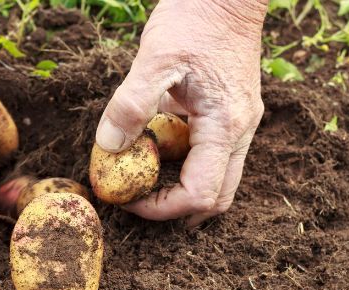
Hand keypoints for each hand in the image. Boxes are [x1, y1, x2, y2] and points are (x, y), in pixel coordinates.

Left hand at [95, 0, 266, 226]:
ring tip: (141, 180)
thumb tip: (108, 149)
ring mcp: (240, 125)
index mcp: (226, 125)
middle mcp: (240, 132)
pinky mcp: (231, 116)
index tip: (127, 198)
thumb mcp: (154, 59)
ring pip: (217, 180)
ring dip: (179, 189)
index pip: (200, 193)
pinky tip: (155, 151)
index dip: (161, 207)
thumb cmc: (193, 20)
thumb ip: (131, 105)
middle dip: (174, 209)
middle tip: (136, 201)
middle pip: (216, 198)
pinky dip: (183, 166)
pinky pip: (211, 157)